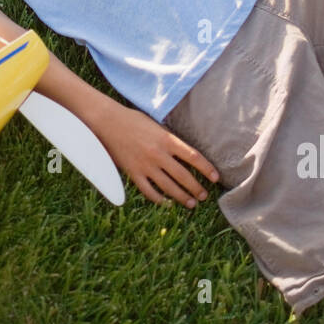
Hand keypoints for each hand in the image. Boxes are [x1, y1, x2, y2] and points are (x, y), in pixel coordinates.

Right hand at [95, 104, 219, 206]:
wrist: (107, 122)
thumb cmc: (133, 120)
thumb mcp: (156, 125)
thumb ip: (170, 139)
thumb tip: (185, 153)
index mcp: (167, 139)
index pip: (194, 157)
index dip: (207, 169)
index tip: (215, 178)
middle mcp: (159, 154)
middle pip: (184, 176)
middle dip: (196, 188)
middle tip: (204, 196)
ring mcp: (145, 165)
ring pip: (169, 187)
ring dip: (182, 197)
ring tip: (191, 203)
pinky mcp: (133, 173)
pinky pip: (149, 191)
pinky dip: (159, 200)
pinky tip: (167, 203)